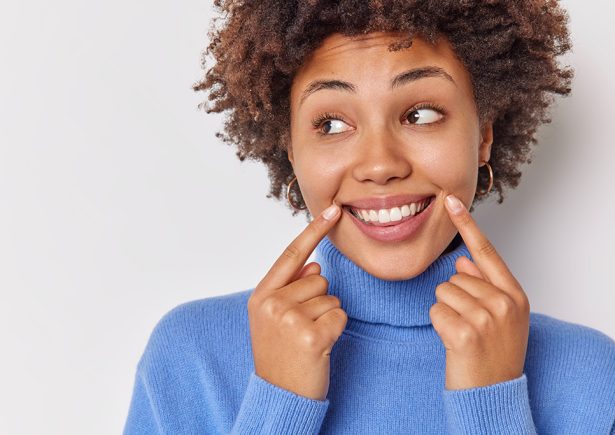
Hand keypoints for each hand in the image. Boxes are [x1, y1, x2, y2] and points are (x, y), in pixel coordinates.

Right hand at [248, 202, 347, 400]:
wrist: (279, 395)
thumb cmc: (280, 354)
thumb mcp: (274, 319)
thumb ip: (290, 289)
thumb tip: (315, 266)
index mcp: (261, 295)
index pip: (292, 255)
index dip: (313, 230)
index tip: (333, 210)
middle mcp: (272, 303)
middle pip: (319, 278)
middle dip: (318, 300)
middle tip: (302, 328)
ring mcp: (290, 319)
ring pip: (331, 297)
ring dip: (327, 317)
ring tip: (309, 338)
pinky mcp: (311, 336)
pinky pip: (340, 315)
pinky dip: (336, 330)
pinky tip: (320, 346)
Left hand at [430, 194, 529, 389]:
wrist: (494, 395)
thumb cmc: (494, 356)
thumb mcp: (500, 319)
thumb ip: (484, 287)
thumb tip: (462, 262)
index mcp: (515, 295)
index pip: (486, 252)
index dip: (467, 225)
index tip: (451, 201)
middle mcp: (504, 302)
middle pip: (455, 277)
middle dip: (454, 299)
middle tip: (469, 327)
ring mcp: (487, 317)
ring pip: (442, 292)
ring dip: (445, 313)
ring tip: (463, 334)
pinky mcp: (466, 332)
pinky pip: (435, 311)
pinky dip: (438, 326)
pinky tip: (454, 343)